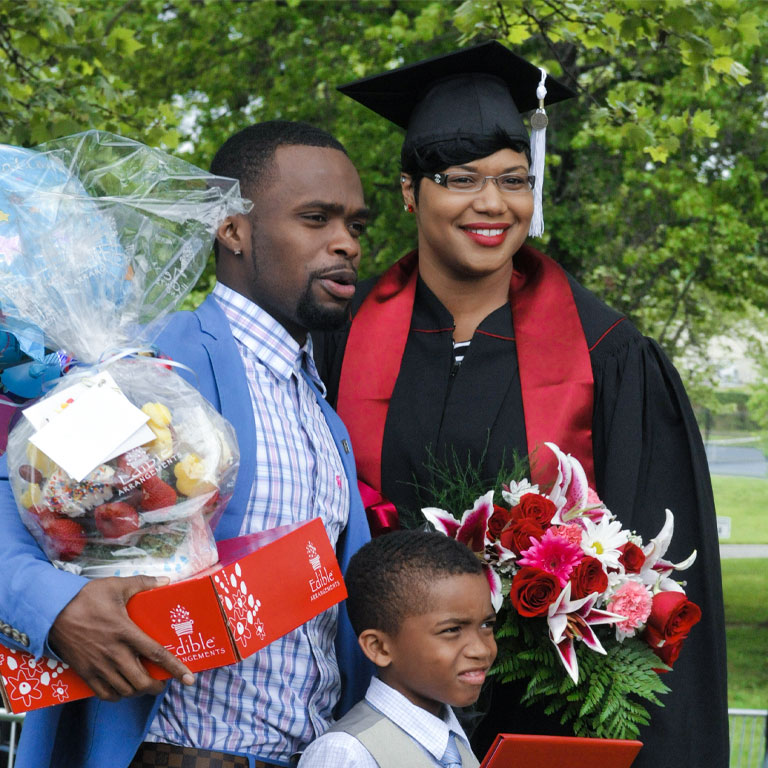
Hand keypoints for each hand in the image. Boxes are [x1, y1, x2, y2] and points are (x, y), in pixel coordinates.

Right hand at [48, 575, 194, 701]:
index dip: (176, 668)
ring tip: (145, 684)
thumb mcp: (117, 585)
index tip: (189, 678)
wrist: (52, 611)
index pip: (157, 654)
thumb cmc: (86, 597)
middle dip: (157, 686)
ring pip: (125, 691)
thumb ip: (143, 583)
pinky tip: (123, 688)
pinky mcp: (86, 673)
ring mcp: (99, 666)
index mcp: (126, 632)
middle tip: (163, 681)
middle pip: (142, 681)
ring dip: (139, 691)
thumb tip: (166, 580)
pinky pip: (105, 694)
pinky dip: (118, 695)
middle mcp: (114, 653)